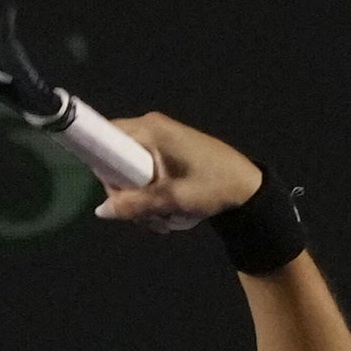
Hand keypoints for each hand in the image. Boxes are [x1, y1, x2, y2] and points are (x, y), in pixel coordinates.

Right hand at [93, 111, 263, 235]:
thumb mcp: (173, 199)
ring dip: (140, 201)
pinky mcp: (166, 155)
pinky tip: (165, 214)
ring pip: (129, 172)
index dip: (102, 166)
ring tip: (160, 221)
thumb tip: (102, 211)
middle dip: (125, 193)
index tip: (116, 193)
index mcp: (151, 129)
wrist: (248, 189)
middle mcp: (151, 129)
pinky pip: (144, 174)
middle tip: (144, 217)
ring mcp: (159, 141)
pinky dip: (150, 196)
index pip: (105, 137)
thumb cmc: (214, 186)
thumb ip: (136, 204)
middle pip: (115, 160)